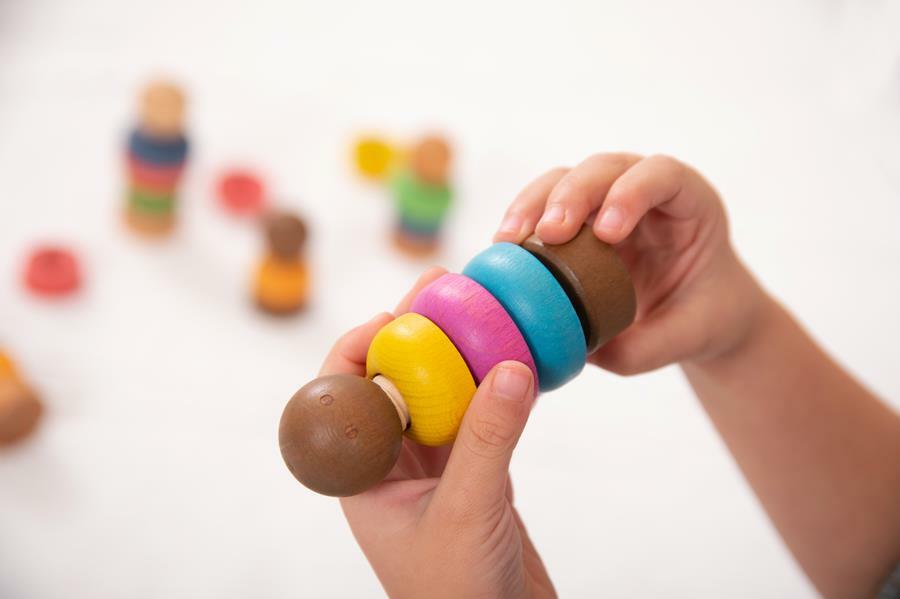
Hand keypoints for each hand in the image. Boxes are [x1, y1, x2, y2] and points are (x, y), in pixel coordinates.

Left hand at [326, 269, 555, 598]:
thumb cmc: (457, 596)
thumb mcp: (467, 511)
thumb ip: (487, 441)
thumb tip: (511, 366)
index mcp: (363, 476)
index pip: (343, 396)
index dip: (360, 346)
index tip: (395, 314)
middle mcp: (392, 465)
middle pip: (396, 382)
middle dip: (418, 333)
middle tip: (444, 286)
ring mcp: (433, 468)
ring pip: (440, 395)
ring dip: (461, 353)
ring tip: (483, 307)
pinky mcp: (472, 474)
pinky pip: (479, 417)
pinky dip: (496, 387)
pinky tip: (517, 357)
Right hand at [495, 153, 766, 372]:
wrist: (698, 313)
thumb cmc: (701, 314)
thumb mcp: (685, 337)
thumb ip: (644, 346)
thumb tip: (583, 351)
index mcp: (689, 203)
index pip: (661, 175)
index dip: (631, 193)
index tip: (608, 234)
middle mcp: (643, 189)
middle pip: (602, 168)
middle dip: (571, 195)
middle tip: (549, 234)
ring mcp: (605, 199)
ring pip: (563, 178)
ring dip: (533, 204)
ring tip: (509, 240)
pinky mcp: (576, 218)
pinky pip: (542, 207)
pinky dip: (521, 223)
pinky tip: (502, 249)